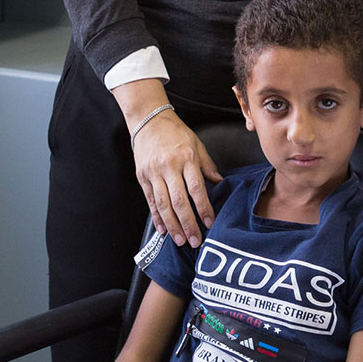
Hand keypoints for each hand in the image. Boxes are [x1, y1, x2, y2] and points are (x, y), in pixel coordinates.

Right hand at [114, 79, 222, 246]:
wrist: (149, 121)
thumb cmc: (176, 133)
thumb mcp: (197, 145)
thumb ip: (207, 166)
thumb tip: (220, 183)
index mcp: (186, 158)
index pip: (197, 188)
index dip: (203, 208)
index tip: (209, 223)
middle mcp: (169, 167)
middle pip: (179, 201)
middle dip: (188, 224)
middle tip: (195, 241)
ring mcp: (153, 173)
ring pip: (163, 205)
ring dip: (172, 226)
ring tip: (180, 241)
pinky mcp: (142, 177)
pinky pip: (150, 201)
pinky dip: (157, 217)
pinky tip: (163, 229)